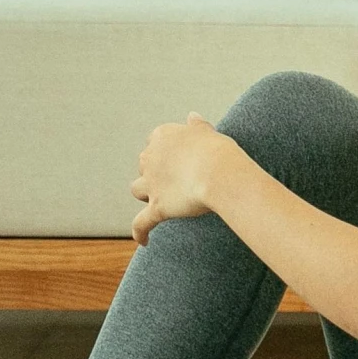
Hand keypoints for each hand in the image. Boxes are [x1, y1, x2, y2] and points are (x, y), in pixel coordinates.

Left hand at [130, 113, 231, 241]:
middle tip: (174, 179)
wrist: (220, 173)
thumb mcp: (209, 132)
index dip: (164, 151)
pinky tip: (144, 241)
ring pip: (137, 190)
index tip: (177, 157)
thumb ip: (197, 127)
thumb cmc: (220, 152)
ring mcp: (152, 184)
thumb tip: (191, 117)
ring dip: (145, 194)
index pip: (155, 141)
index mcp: (163, 136)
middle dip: (153, 172)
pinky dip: (141, 232)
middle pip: (144, 165)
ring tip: (158, 201)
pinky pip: (141, 223)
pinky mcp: (157, 207)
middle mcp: (151, 158)